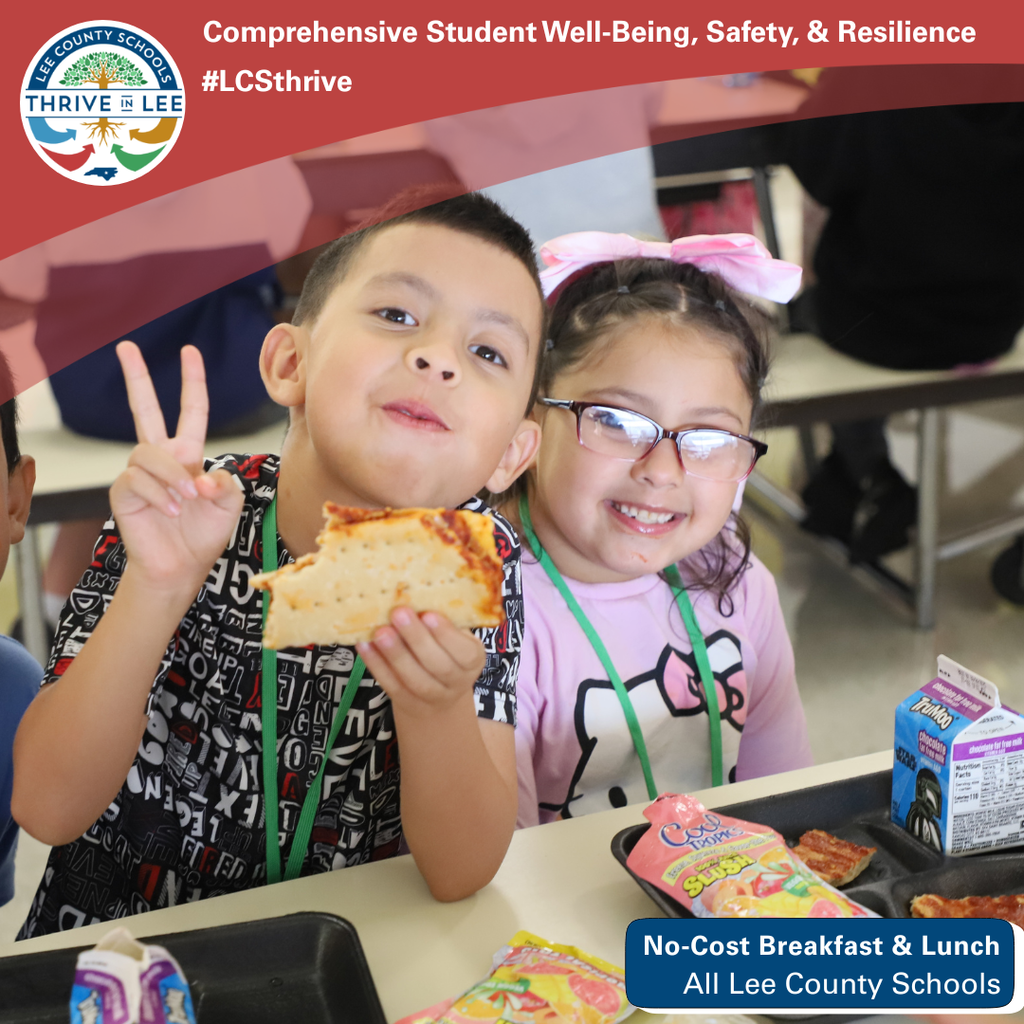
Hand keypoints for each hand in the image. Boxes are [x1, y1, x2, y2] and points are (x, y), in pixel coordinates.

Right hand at [109, 342, 243, 593]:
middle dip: (136, 378)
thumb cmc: (204, 535)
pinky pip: (136, 479)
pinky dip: (157, 493)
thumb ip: (226, 484)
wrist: (181, 567)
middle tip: (126, 347)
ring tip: (185, 501)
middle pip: (145, 410)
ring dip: (171, 476)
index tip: (190, 352)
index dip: (192, 382)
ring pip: (148, 454)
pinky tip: (169, 510)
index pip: (191, 411)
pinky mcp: (123, 492)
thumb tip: (201, 475)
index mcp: (189, 455)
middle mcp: (162, 459)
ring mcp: (140, 474)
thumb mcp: (229, 506)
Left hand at [355, 608, 485, 717]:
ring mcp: (433, 697)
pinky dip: (377, 665)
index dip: (446, 635)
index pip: (464, 652)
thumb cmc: (446, 649)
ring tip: (379, 631)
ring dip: (395, 654)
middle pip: (438, 666)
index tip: (428, 614)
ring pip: (414, 680)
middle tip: (398, 613)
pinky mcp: (408, 703)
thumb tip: (418, 586)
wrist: (440, 694)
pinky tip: (365, 645)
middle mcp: (457, 681)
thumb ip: (444, 616)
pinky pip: (391, 686)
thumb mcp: (456, 634)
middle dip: (416, 639)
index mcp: (473, 659)